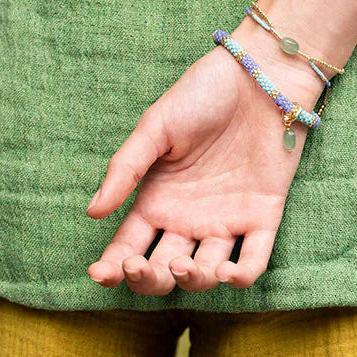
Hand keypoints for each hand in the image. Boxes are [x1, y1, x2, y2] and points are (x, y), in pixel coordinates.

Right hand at [85, 21, 325, 293]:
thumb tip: (94, 212)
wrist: (258, 76)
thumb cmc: (202, 94)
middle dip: (148, 279)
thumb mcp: (155, 126)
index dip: (112, 267)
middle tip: (140, 266)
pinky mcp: (262, 217)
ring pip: (205, 274)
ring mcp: (226, 221)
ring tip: (183, 264)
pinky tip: (226, 272)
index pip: (128, 246)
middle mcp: (188, 218)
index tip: (100, 274)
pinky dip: (241, 276)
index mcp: (157, 199)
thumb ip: (126, 168)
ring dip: (191, 280)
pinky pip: (253, 260)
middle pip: (162, 270)